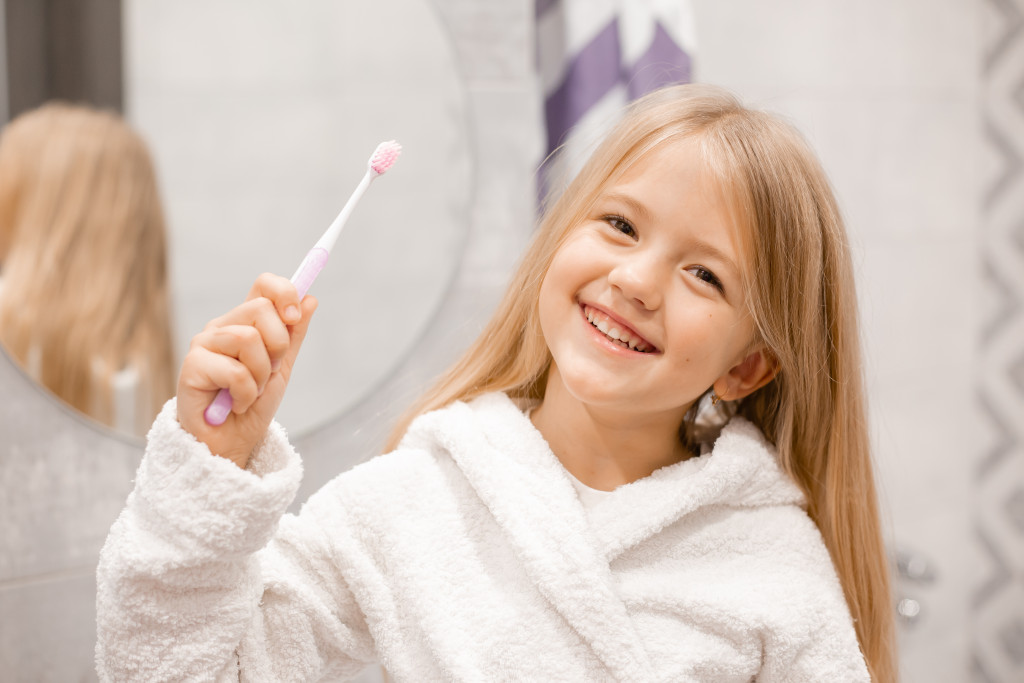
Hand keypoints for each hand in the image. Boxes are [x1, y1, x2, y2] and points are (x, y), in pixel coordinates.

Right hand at [176, 273, 317, 467]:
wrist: (230, 442)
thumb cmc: (252, 405)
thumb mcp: (281, 367)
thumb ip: (294, 334)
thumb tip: (311, 300)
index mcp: (245, 322)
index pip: (263, 284)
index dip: (284, 292)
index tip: (295, 316)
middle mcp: (223, 326)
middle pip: (261, 309)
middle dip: (277, 346)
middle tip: (268, 373)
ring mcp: (204, 344)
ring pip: (248, 339)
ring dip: (260, 374)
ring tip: (250, 391)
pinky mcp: (191, 366)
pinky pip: (235, 370)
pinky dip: (246, 394)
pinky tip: (237, 404)